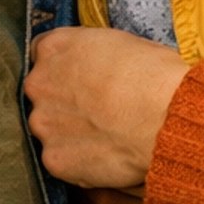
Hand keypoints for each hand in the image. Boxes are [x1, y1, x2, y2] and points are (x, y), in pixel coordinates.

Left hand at [24, 25, 188, 189]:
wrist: (164, 116)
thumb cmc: (153, 75)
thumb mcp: (119, 42)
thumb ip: (92, 55)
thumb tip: (96, 68)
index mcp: (55, 47)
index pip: (43, 53)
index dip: (65, 67)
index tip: (81, 78)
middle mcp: (39, 83)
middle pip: (43, 93)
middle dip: (64, 102)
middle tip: (97, 111)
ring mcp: (43, 123)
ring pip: (50, 128)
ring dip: (69, 133)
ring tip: (105, 137)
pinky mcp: (54, 159)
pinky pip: (60, 160)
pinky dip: (78, 161)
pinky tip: (105, 155)